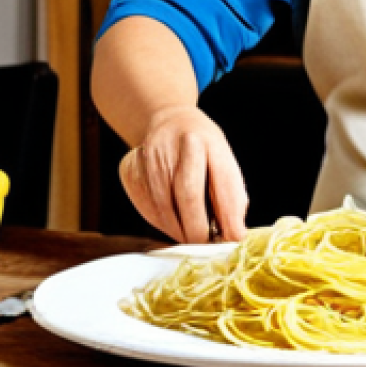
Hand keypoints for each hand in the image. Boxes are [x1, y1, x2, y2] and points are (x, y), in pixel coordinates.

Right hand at [118, 105, 248, 243]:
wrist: (166, 121)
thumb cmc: (203, 147)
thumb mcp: (223, 158)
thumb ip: (231, 193)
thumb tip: (233, 234)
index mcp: (207, 140)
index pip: (221, 181)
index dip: (229, 214)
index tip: (235, 237)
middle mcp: (175, 145)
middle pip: (188, 196)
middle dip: (200, 230)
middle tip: (208, 245)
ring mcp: (148, 158)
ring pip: (164, 210)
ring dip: (180, 232)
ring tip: (192, 235)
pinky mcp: (130, 172)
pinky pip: (147, 210)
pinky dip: (163, 224)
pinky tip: (173, 220)